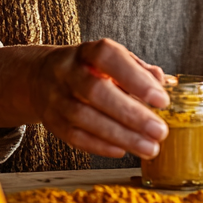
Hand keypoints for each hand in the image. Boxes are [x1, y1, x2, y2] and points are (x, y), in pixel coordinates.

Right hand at [0, 39, 169, 158]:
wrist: (40, 78)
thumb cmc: (88, 69)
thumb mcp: (111, 61)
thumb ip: (137, 69)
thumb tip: (161, 81)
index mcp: (87, 52)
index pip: (108, 57)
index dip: (135, 77)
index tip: (162, 99)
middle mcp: (67, 72)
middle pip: (96, 92)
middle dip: (131, 114)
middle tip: (159, 131)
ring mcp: (56, 97)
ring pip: (85, 118)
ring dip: (120, 136)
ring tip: (149, 148)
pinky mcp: (51, 121)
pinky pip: (74, 137)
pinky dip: (100, 146)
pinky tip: (123, 151)